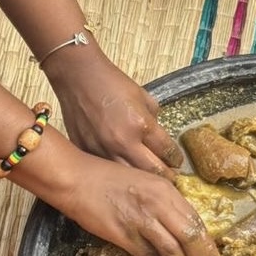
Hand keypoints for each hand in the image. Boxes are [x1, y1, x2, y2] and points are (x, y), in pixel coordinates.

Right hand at [48, 56, 183, 175]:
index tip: (177, 162)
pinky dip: (120, 174)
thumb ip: (155, 121)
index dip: (176, 159)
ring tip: (149, 179)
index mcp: (141, 124)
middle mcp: (123, 141)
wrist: (78, 76)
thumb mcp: (144, 98)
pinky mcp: (87, 152)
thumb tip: (161, 142)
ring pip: (130, 178)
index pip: (167, 151)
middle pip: (153, 172)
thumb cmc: (112, 83)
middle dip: (166, 176)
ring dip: (143, 179)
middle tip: (170, 177)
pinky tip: (126, 173)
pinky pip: (108, 170)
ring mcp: (103, 150)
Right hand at [57, 151, 219, 255]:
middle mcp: (158, 204)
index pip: (196, 219)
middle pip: (190, 236)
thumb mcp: (145, 182)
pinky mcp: (124, 235)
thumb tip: (182, 225)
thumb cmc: (109, 179)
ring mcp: (141, 220)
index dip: (208, 242)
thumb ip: (165, 201)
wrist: (77, 179)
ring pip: (173, 250)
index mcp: (166, 189)